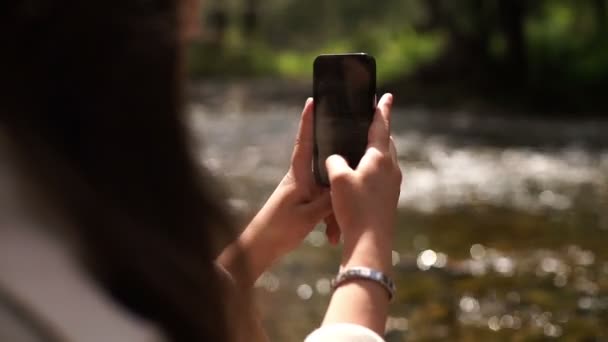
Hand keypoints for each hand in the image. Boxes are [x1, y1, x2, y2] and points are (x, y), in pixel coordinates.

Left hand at [218, 98, 331, 285]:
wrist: (260, 248)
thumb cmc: (279, 229)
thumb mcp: (308, 215)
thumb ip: (328, 199)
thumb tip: (343, 185)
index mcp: (297, 175)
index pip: (303, 142)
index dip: (307, 121)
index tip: (312, 100)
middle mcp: (300, 178)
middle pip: (323, 162)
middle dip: (337, 158)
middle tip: (351, 143)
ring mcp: (303, 191)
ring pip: (328, 189)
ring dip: (334, 209)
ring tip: (333, 232)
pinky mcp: (304, 204)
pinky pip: (325, 203)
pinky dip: (330, 218)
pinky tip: (332, 235)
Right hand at [325, 93, 401, 272]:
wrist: (370, 243)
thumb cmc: (354, 207)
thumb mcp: (337, 179)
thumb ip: (334, 161)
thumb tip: (336, 159)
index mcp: (380, 157)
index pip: (382, 126)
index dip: (382, 109)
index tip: (387, 96)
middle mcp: (391, 168)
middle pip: (387, 143)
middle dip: (379, 131)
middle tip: (371, 122)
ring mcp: (393, 185)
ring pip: (386, 160)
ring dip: (376, 151)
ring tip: (362, 149)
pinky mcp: (389, 199)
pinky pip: (383, 176)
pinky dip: (373, 169)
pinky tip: (361, 177)